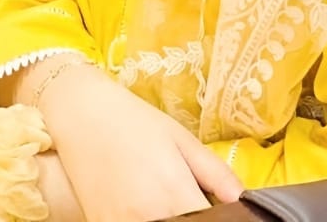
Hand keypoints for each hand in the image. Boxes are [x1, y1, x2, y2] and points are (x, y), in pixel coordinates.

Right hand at [36, 61, 241, 221]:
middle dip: (196, 217)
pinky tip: (151, 205)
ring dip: (172, 218)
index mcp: (174, 193)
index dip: (222, 217)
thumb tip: (243, 199)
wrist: (82, 116)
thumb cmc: (136, 121)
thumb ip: (215, 173)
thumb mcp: (181, 139)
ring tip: (171, 198)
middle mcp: (149, 218)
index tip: (223, 209)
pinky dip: (149, 220)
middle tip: (195, 199)